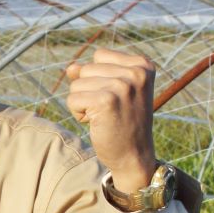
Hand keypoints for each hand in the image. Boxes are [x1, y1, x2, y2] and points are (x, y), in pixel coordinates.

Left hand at [65, 46, 157, 192]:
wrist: (134, 156)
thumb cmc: (123, 122)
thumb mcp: (114, 91)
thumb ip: (93, 74)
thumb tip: (71, 67)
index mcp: (143, 65)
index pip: (100, 56)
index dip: (99, 78)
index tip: (118, 97)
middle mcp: (136, 73)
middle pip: (86, 69)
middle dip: (90, 91)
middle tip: (111, 110)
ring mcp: (122, 86)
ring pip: (77, 84)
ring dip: (83, 103)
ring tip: (104, 117)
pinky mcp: (106, 101)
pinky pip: (72, 99)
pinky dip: (78, 114)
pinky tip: (96, 123)